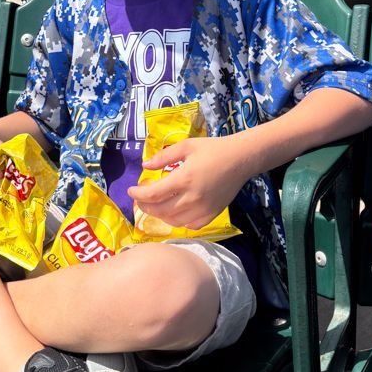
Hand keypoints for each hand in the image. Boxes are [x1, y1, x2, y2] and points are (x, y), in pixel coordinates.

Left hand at [127, 137, 247, 231]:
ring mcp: (203, 209)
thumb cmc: (212, 149)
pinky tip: (174, 212)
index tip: (131, 190)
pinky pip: (190, 225)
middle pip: (160, 210)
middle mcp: (192, 198)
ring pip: (173, 221)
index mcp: (184, 179)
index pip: (153, 194)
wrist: (241, 159)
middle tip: (140, 198)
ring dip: (159, 215)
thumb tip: (145, 167)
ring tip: (155, 205)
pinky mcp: (212, 214)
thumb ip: (163, 157)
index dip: (138, 194)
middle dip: (145, 206)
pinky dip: (178, 222)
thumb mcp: (186, 146)